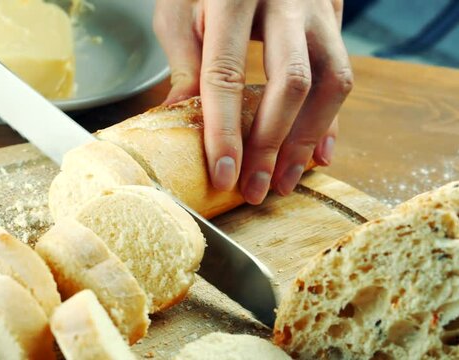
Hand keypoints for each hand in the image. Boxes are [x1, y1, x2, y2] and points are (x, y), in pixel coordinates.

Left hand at [154, 0, 352, 203]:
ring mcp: (317, 8)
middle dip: (273, 144)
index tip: (223, 175)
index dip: (225, 131)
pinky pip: (343, 73)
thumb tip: (179, 118)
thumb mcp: (179, 12)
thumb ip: (185, 61)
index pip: (227, 74)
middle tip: (257, 188)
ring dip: (307, 140)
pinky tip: (317, 154)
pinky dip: (330, 120)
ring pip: (332, 81)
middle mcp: (285, 1)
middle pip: (291, 82)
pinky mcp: (334, 17)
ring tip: (285, 181)